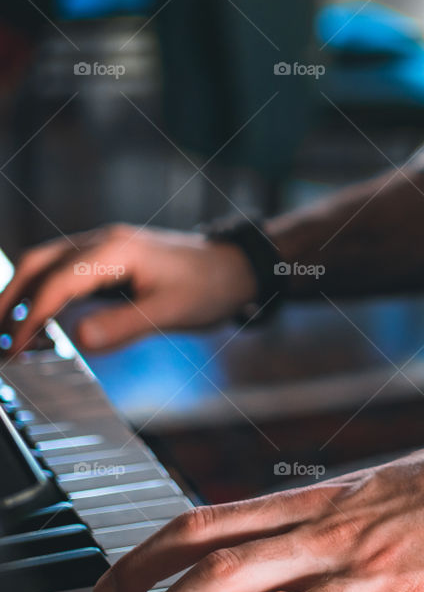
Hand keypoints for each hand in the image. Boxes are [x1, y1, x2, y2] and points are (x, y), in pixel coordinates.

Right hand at [0, 224, 257, 353]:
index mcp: (115, 251)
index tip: (14, 349)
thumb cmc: (208, 287)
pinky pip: (61, 270)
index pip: (56, 282)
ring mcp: (102, 246)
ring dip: (21, 296)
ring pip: (44, 264)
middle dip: (10, 301)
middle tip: (0, 342)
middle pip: (37, 264)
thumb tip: (80, 338)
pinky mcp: (106, 258)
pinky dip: (41, 293)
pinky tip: (37, 321)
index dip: (30, 316)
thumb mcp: (170, 311)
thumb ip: (124, 325)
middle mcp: (102, 241)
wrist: (233, 267)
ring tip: (8, 335)